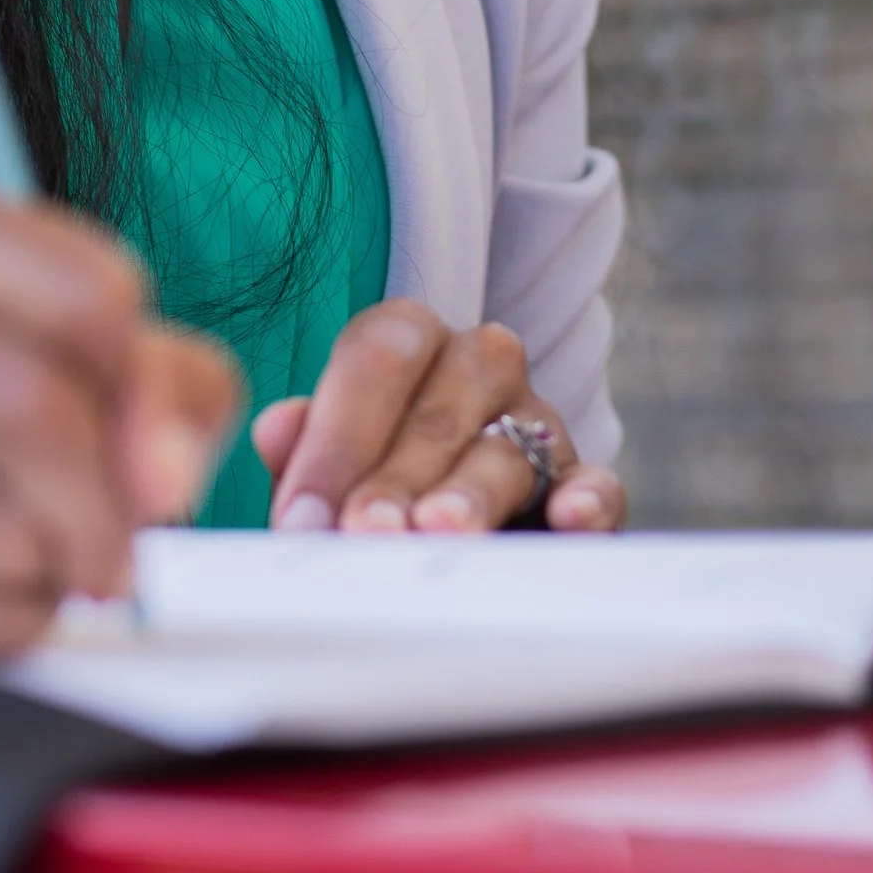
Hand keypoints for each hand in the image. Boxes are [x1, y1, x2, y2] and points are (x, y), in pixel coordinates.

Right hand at [0, 156, 242, 654]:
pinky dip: (3, 619)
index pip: (85, 299)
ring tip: (22, 544)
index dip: (143, 388)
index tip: (147, 439)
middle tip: (118, 543)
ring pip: (5, 532)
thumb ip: (158, 382)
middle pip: (32, 407)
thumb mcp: (64, 340)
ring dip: (51, 563)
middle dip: (105, 498)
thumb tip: (159, 477)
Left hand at [251, 303, 624, 536]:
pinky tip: (568, 519)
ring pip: (504, 451)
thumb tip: (277, 429)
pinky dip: (587, 499)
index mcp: (407, 337)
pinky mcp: (582, 482)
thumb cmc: (372, 487)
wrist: (440, 526)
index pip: (373, 360)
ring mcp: (538, 419)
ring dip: (467, 495)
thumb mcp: (330, 469)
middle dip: (393, 480)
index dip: (333, 440)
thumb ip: (303, 451)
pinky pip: (595, 481)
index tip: (302, 517)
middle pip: (436, 411)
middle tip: (363, 535)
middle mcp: (479, 363)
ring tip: (436, 531)